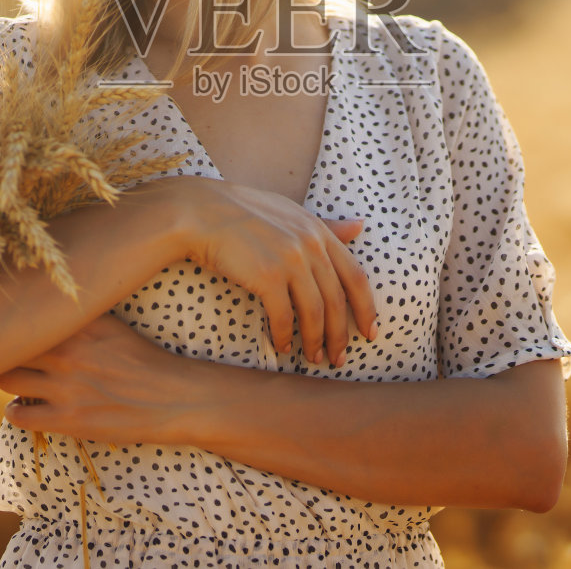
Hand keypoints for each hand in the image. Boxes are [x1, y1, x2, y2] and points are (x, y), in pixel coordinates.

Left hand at [0, 314, 202, 444]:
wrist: (174, 398)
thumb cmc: (146, 361)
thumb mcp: (114, 327)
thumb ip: (80, 318)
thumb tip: (47, 308)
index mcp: (80, 325)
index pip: (26, 316)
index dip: (16, 324)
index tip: (13, 329)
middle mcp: (68, 352)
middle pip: (10, 346)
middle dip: (8, 352)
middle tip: (13, 358)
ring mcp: (65, 387)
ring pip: (7, 378)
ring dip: (9, 381)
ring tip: (19, 383)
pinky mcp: (67, 420)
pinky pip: (18, 415)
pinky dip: (15, 413)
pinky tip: (22, 409)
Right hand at [173, 178, 377, 366]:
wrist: (200, 212)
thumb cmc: (242, 213)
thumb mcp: (290, 213)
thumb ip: (325, 225)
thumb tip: (360, 226)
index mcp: (318, 230)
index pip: (355, 276)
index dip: (367, 308)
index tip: (370, 332)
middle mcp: (309, 244)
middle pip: (337, 300)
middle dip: (341, 335)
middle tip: (340, 358)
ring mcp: (289, 260)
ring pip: (315, 312)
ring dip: (315, 341)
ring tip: (313, 358)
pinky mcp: (266, 276)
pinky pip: (283, 316)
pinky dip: (283, 335)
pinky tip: (281, 347)